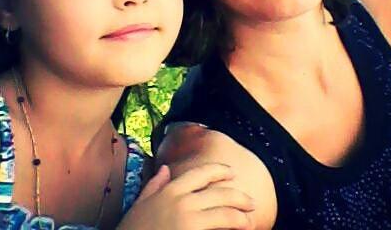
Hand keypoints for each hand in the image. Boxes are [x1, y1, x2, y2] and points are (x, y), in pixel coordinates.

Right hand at [118, 163, 254, 229]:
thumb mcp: (140, 204)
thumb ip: (155, 185)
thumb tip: (167, 168)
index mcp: (170, 191)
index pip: (200, 173)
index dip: (219, 170)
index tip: (231, 171)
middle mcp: (182, 202)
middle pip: (219, 193)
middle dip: (238, 196)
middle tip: (250, 202)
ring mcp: (189, 221)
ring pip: (223, 214)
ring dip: (240, 216)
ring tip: (250, 220)